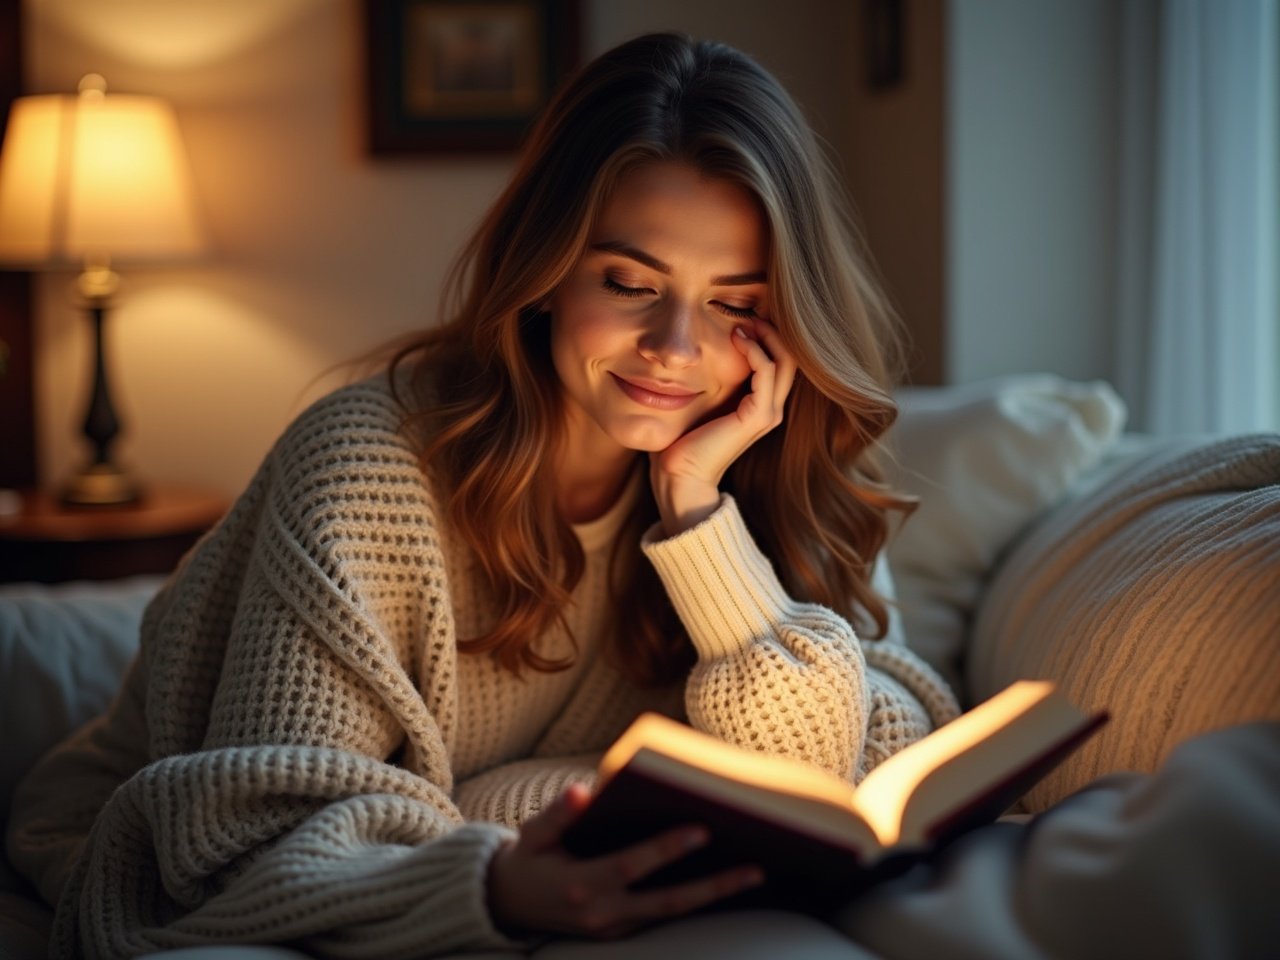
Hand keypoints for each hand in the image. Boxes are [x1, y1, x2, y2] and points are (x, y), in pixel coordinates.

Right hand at [486, 783, 763, 939]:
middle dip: (713, 887)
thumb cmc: (527, 859)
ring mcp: (612, 928)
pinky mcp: (618, 933)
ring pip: (671, 913)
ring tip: (753, 875)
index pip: (632, 866)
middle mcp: (602, 913)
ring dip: (713, 896)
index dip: (666, 849)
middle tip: (754, 869)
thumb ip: (558, 814)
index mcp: (580, 884)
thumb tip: (583, 791)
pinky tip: (722, 882)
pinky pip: (661, 916)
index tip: (701, 829)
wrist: (506, 904)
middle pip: (667, 902)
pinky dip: (693, 901)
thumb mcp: (533, 835)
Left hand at [650, 319, 796, 535]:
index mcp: (759, 406)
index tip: (743, 315)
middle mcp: (770, 409)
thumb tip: (693, 351)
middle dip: (773, 330)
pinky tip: (737, 337)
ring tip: (744, 320)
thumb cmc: (681, 441)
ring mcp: (767, 413)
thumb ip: (706, 378)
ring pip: (784, 361)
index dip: (767, 335)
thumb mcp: (698, 400)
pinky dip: (755, 350)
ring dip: (766, 335)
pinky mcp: (758, 416)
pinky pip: (767, 372)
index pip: (777, 361)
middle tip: (750, 311)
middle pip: (789, 358)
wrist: (679, 476)